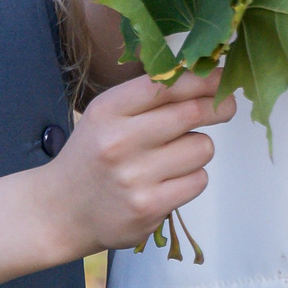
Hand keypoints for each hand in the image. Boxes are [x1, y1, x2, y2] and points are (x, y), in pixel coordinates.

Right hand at [45, 69, 233, 253]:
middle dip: (218, 107)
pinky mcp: (148, 208)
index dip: (203, 79)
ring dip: (198, 148)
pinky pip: (198, 181)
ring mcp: (134, 178)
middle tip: (225, 107)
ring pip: (202, 148)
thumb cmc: (93, 154)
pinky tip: (168, 181)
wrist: (62, 210)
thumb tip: (207, 77)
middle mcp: (119, 142)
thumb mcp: (107, 115)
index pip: (166, 85)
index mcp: (108, 110)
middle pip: (191, 113)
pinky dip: (192, 178)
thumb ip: (149, 96)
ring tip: (173, 156)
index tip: (222, 78)